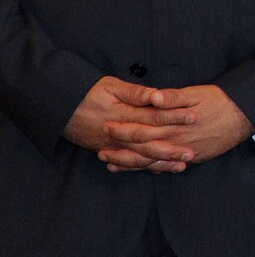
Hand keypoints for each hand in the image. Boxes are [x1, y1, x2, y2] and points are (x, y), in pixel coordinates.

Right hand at [64, 77, 194, 170]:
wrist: (59, 109)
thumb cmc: (87, 93)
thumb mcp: (110, 86)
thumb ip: (134, 92)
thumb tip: (156, 94)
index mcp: (122, 115)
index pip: (152, 117)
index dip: (173, 117)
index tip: (193, 117)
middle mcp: (117, 134)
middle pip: (148, 144)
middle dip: (171, 149)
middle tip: (192, 153)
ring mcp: (112, 146)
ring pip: (139, 158)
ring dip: (160, 163)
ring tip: (181, 166)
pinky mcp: (107, 151)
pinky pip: (127, 163)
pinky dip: (143, 168)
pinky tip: (159, 170)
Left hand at [99, 84, 254, 171]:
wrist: (247, 115)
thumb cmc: (222, 100)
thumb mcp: (197, 93)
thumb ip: (172, 97)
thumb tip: (151, 97)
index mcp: (174, 124)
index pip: (142, 129)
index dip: (123, 129)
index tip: (107, 127)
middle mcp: (177, 141)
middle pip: (142, 149)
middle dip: (120, 150)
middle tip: (100, 151)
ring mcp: (186, 152)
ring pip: (152, 162)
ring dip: (131, 164)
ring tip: (112, 164)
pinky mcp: (194, 157)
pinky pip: (168, 166)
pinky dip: (152, 168)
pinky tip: (142, 168)